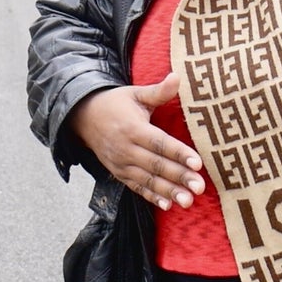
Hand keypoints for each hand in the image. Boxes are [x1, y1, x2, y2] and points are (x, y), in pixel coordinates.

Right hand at [69, 72, 205, 209]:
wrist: (83, 118)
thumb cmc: (115, 104)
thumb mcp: (135, 93)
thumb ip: (158, 91)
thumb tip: (178, 76)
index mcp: (133, 128)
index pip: (160, 143)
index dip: (179, 153)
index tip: (198, 163)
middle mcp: (126, 149)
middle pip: (156, 165)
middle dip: (179, 177)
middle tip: (199, 187)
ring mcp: (121, 163)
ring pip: (148, 180)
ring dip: (168, 192)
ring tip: (188, 201)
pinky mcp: (118, 173)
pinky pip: (136, 187)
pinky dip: (151, 197)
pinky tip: (168, 205)